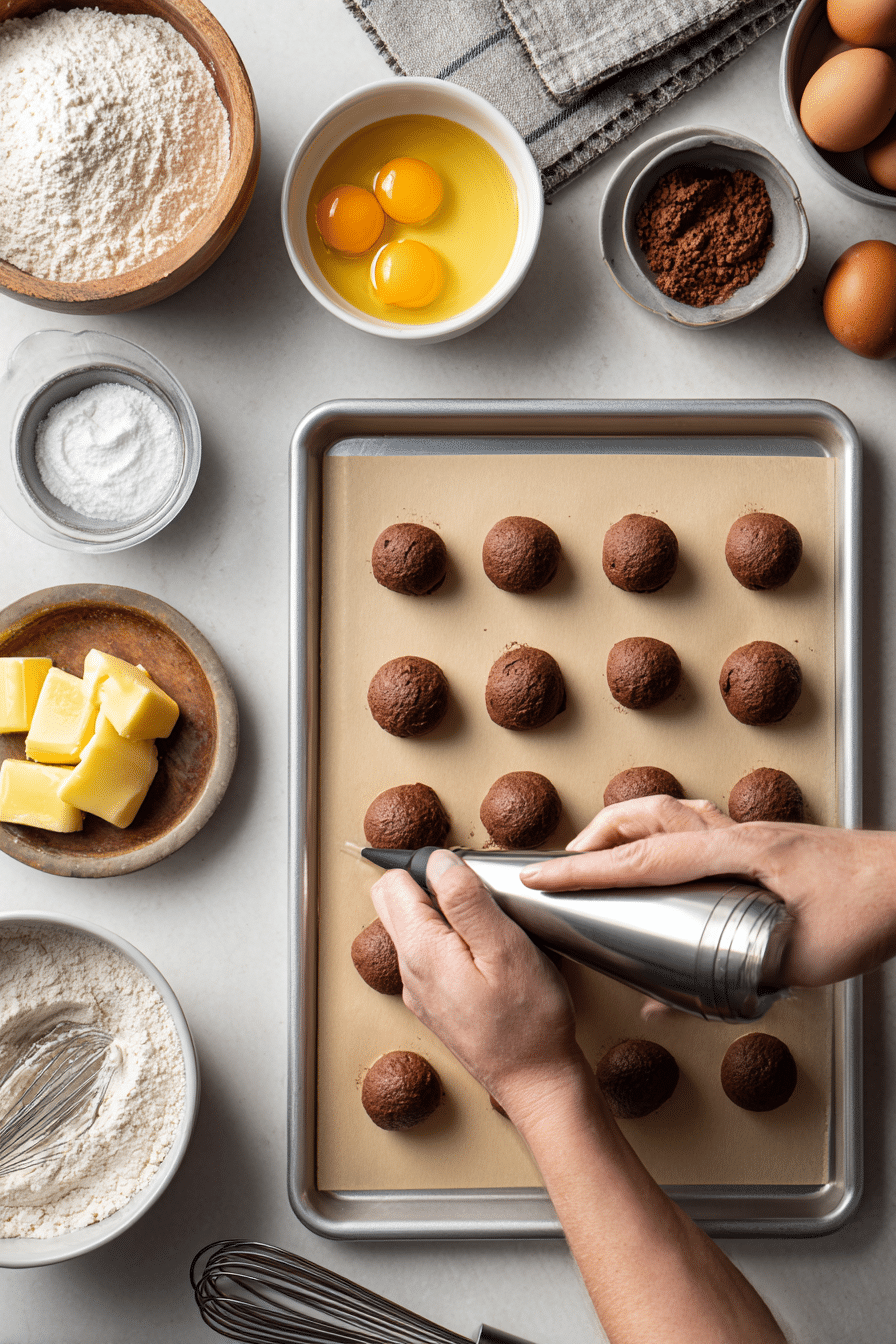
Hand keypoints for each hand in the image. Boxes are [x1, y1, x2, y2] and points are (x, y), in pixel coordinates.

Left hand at [370, 849, 590, 1124]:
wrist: (536, 1084)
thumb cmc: (528, 1022)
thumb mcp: (504, 948)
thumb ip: (466, 899)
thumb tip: (438, 861)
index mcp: (420, 951)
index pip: (392, 882)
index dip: (429, 867)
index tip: (467, 879)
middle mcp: (409, 971)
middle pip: (395, 903)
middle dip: (429, 887)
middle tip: (479, 902)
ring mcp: (419, 990)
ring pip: (414, 929)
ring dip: (445, 917)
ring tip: (490, 931)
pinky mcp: (435, 1003)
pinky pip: (430, 956)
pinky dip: (453, 944)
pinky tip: (489, 959)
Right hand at [519, 795, 895, 986]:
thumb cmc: (867, 910)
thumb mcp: (795, 963)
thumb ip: (726, 986)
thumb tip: (663, 1002)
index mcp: (737, 853)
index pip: (643, 858)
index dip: (584, 870)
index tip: (544, 878)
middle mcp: (736, 833)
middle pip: (645, 816)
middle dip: (594, 838)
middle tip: (564, 867)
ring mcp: (749, 832)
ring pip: (669, 811)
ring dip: (626, 828)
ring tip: (601, 857)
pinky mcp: (762, 841)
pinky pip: (696, 823)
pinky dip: (663, 832)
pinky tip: (663, 855)